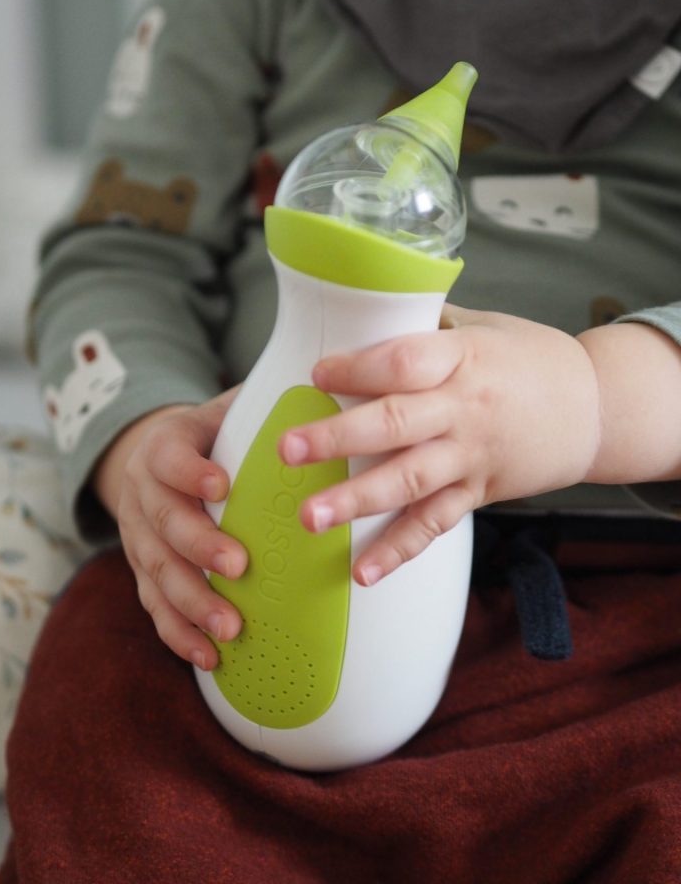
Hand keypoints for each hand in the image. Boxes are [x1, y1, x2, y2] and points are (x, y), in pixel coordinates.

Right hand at [94, 391, 246, 669]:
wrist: (160, 457)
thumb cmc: (216, 434)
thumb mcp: (234, 407)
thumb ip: (269, 409)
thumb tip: (335, 400)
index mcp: (164, 445)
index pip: (169, 455)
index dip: (190, 472)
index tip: (222, 486)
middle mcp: (142, 490)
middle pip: (162, 520)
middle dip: (198, 546)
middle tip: (238, 566)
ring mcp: (136, 534)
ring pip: (156, 570)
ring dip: (192, 601)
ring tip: (230, 628)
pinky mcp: (141, 570)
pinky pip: (154, 605)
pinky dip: (179, 633)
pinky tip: (209, 657)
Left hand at [278, 305, 600, 586]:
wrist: (597, 407)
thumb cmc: (530, 358)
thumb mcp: (483, 326)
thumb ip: (425, 327)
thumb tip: (363, 312)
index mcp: (461, 358)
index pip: (403, 362)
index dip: (356, 368)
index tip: (315, 374)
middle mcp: (463, 409)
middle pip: (395, 423)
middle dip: (337, 438)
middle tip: (289, 449)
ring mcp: (471, 456)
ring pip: (409, 480)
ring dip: (356, 501)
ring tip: (310, 517)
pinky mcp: (478, 492)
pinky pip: (435, 524)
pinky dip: (400, 550)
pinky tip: (364, 572)